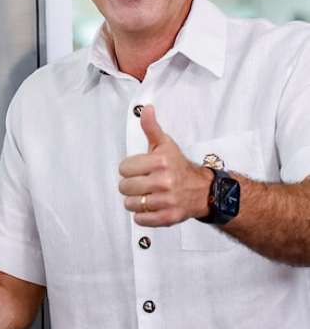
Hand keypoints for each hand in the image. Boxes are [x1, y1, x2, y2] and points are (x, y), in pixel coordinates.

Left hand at [118, 105, 212, 225]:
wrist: (204, 190)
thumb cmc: (178, 166)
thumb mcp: (165, 144)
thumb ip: (151, 128)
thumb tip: (146, 109)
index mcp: (160, 162)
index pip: (124, 168)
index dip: (129, 169)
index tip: (139, 169)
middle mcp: (164, 181)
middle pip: (125, 187)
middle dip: (130, 185)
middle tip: (142, 183)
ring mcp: (166, 201)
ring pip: (130, 204)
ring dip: (135, 201)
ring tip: (146, 195)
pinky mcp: (168, 217)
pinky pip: (141, 219)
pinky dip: (142, 215)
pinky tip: (150, 206)